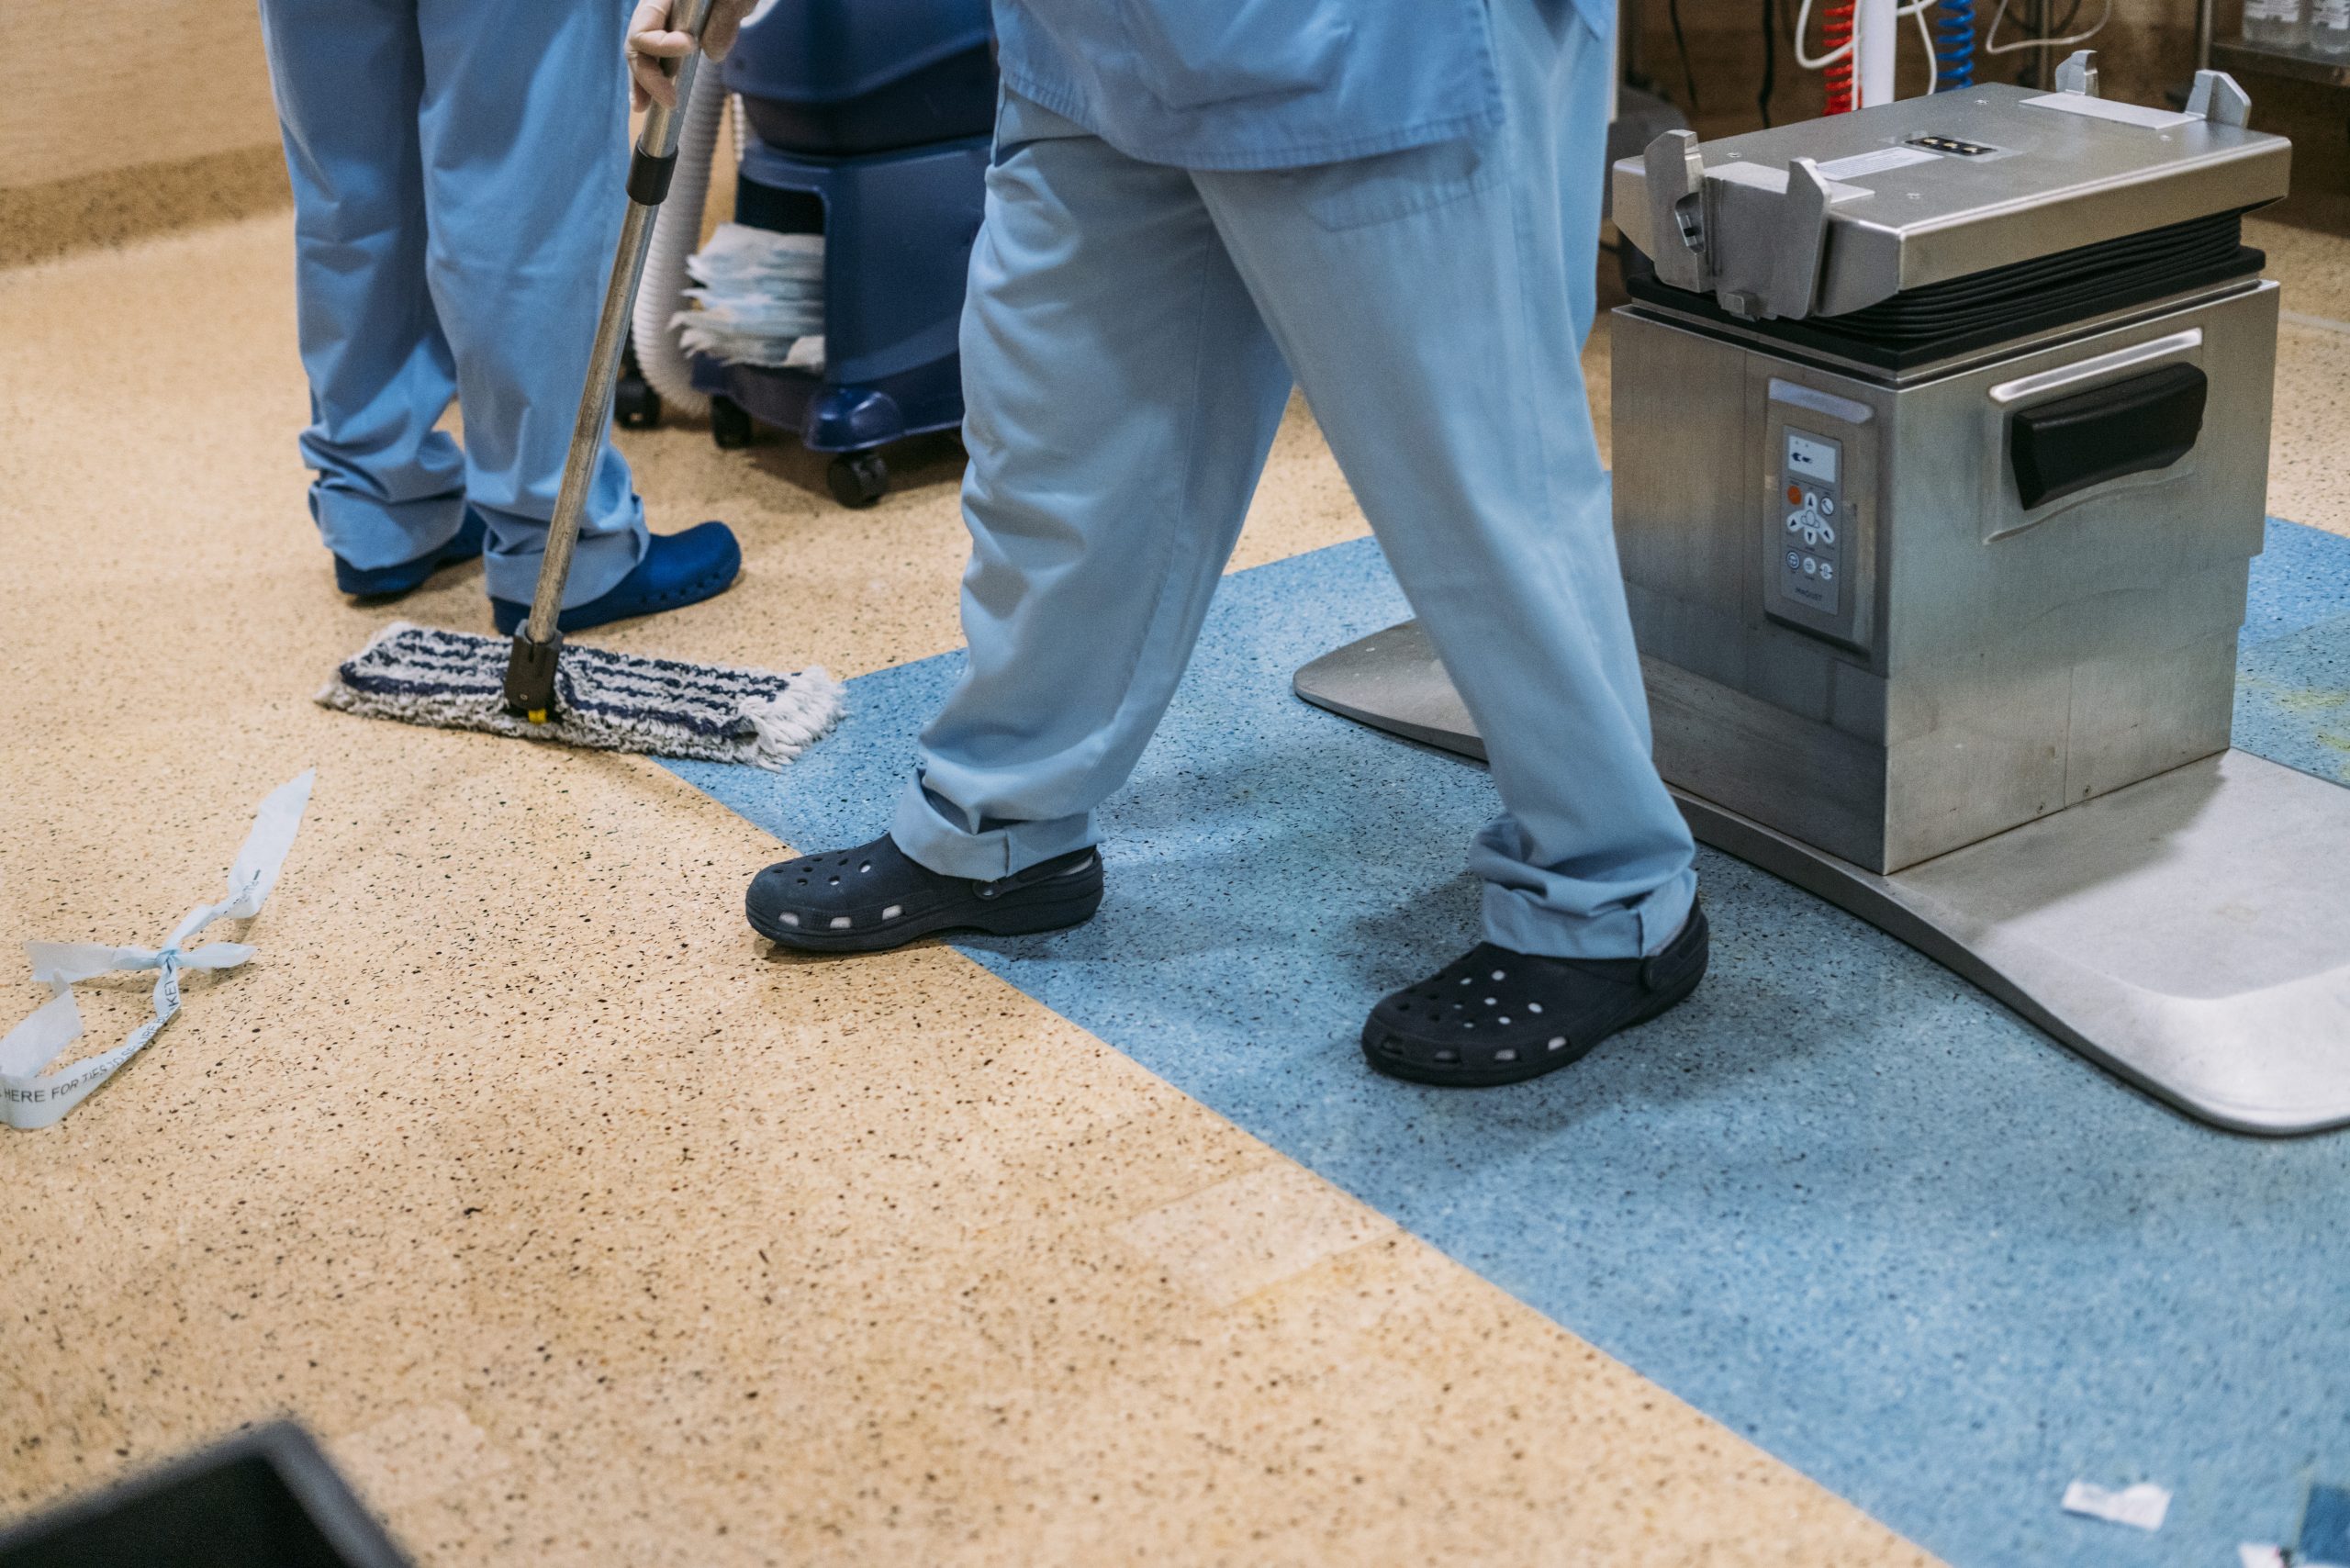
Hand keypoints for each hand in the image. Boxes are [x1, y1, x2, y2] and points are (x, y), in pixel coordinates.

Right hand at [628, 0, 758, 109]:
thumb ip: (725, 17)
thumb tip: (712, 53)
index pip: (645, 27)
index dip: (662, 44)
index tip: (692, 47)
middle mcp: (657, 9)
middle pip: (638, 45)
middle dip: (649, 76)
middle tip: (670, 100)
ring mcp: (664, 23)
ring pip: (642, 54)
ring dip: (643, 82)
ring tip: (643, 107)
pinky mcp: (676, 35)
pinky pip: (656, 58)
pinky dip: (652, 79)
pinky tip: (648, 100)